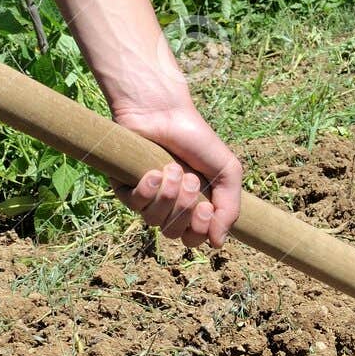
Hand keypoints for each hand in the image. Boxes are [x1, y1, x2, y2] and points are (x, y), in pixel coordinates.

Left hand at [112, 103, 242, 249]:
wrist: (165, 111)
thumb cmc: (197, 140)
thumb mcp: (226, 172)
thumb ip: (230, 208)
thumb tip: (218, 244)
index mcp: (193, 207)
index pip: (193, 239)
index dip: (199, 231)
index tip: (206, 207)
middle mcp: (169, 207)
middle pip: (173, 233)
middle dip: (184, 208)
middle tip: (191, 179)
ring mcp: (146, 199)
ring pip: (154, 221)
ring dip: (168, 195)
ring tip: (173, 169)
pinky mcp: (124, 187)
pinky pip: (134, 205)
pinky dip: (147, 191)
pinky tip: (153, 172)